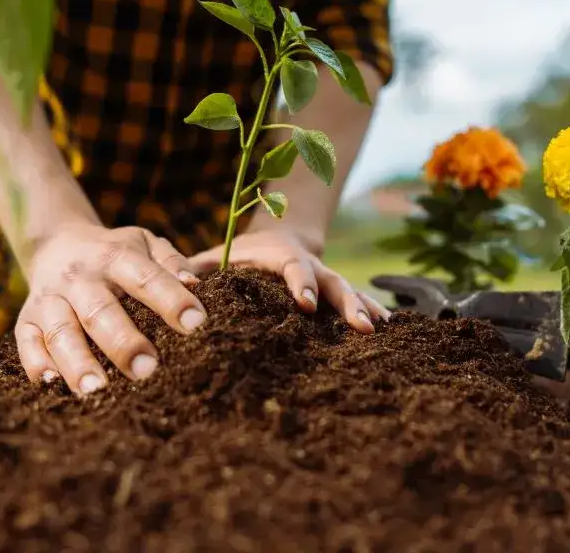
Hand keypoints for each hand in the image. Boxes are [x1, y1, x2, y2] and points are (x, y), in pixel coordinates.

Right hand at [14, 221, 206, 394]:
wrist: (57, 245)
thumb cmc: (115, 254)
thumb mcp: (144, 244)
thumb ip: (170, 261)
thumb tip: (195, 285)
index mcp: (114, 256)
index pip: (145, 277)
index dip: (171, 299)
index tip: (196, 323)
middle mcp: (79, 278)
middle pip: (99, 310)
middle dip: (123, 342)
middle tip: (147, 370)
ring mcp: (49, 299)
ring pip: (61, 332)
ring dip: (78, 362)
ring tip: (98, 391)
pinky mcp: (25, 321)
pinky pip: (27, 345)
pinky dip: (37, 365)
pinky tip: (53, 386)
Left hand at [188, 228, 389, 332]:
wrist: (275, 237)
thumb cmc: (236, 255)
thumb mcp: (216, 257)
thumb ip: (196, 270)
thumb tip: (178, 286)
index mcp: (279, 256)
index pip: (292, 267)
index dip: (300, 283)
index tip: (304, 303)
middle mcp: (309, 266)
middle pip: (332, 281)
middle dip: (347, 302)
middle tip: (361, 326)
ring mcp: (325, 280)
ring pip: (348, 291)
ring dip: (364, 308)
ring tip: (379, 329)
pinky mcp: (334, 294)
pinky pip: (356, 300)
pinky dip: (372, 310)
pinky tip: (391, 331)